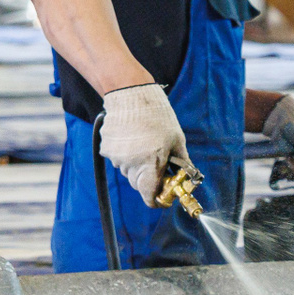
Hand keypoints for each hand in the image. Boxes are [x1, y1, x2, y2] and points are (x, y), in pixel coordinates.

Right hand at [100, 85, 190, 205]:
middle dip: (149, 180)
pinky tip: (132, 139)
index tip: (163, 197)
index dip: (157, 200)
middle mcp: (130, 164)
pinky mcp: (106, 149)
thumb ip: (181, 163)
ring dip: (138, 166)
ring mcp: (116, 157)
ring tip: (145, 145)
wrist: (130, 94)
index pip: (149, 196)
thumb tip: (188, 179)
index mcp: (150, 163)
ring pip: (128, 172)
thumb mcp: (177, 140)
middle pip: (139, 185)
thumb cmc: (159, 116)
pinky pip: (118, 160)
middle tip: (159, 165)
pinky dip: (126, 155)